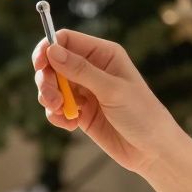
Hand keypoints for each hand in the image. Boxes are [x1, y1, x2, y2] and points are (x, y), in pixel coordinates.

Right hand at [33, 29, 183, 174]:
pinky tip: (71, 125)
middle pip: (53, 63)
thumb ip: (81, 70)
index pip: (66, 40)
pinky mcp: (80, 112)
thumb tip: (52, 51)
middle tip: (50, 98)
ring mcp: (85, 91)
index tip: (39, 65)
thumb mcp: (111, 90)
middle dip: (46, 80)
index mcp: (103, 54)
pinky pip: (56, 108)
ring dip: (49, 99)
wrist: (152, 151)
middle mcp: (92, 69)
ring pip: (51, 86)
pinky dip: (57, 116)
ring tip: (62, 113)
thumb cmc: (142, 114)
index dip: (48, 48)